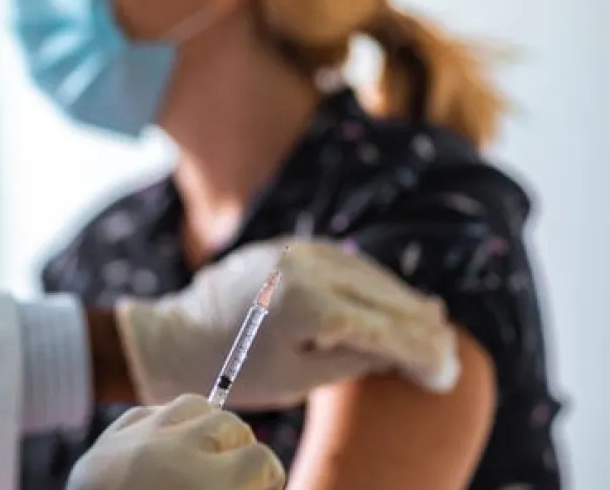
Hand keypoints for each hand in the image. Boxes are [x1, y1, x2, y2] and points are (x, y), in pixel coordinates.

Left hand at [68, 394, 284, 489]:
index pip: (263, 458)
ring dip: (203, 426)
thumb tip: (257, 481)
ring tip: (200, 454)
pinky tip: (162, 449)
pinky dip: (160, 426)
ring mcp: (140, 438)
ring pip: (191, 405)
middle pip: (230, 424)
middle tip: (232, 475)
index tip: (261, 487)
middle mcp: (180, 450)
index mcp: (214, 483)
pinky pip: (147, 413)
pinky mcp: (108, 440)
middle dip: (237, 448)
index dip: (267, 477)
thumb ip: (236, 489)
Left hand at [116, 238, 458, 409]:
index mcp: (310, 307)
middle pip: (384, 296)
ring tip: (431, 324)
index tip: (445, 374)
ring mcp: (296, 252)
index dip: (422, 353)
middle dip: (420, 326)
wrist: (177, 337)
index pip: (386, 328)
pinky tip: (390, 298)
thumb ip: (356, 357)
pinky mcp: (288, 246)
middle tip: (447, 350)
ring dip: (401, 300)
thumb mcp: (301, 378)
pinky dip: (371, 282)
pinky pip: (345, 262)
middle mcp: (307, 269)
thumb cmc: (235, 369)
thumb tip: (408, 347)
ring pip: (368, 274)